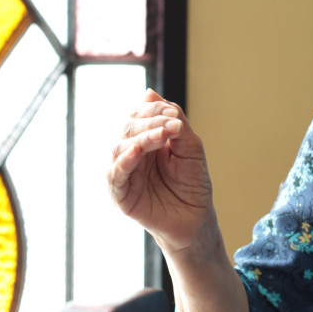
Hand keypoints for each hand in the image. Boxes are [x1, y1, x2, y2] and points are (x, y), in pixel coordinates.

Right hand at [109, 89, 213, 252]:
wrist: (197, 219)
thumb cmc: (192, 183)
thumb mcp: (189, 146)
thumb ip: (174, 120)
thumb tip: (149, 92)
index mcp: (145, 141)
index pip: (138, 117)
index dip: (153, 111)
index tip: (174, 115)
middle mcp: (130, 155)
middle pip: (128, 129)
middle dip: (150, 123)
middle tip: (172, 126)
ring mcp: (124, 174)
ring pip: (120, 148)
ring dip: (141, 138)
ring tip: (162, 135)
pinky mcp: (121, 195)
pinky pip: (115, 175)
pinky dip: (123, 161)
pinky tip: (136, 151)